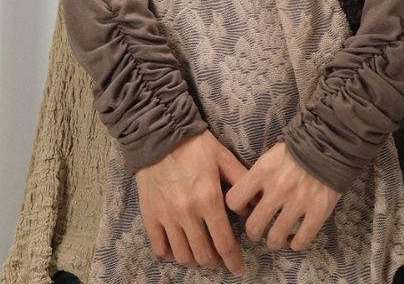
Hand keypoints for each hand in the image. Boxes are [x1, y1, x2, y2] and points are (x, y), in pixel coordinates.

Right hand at [136, 129, 249, 276]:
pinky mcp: (150, 215)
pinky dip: (171, 253)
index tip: (239, 269)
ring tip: (201, 253)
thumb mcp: (224, 158)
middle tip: (220, 257)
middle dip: (216, 261)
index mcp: (209, 199)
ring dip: (195, 260)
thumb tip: (253, 207)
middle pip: (204, 255)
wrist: (160, 134)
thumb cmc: (195, 145)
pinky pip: (160, 248)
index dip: (233, 261)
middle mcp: (188, 213)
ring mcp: (166, 217)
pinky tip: (179, 246)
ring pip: (183, 255)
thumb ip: (240, 182)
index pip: (224, 243)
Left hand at [223, 141, 341, 251]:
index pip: (234, 199)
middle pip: (253, 226)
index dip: (237, 207)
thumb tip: (248, 199)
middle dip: (253, 232)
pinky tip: (294, 238)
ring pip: (275, 238)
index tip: (245, 208)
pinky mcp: (318, 212)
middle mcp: (278, 189)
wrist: (328, 144)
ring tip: (275, 237)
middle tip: (258, 230)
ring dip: (273, 241)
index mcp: (263, 171)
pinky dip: (295, 244)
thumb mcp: (270, 155)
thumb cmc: (296, 149)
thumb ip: (258, 176)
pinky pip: (301, 240)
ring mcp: (298, 202)